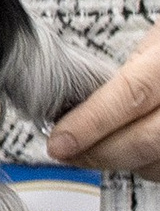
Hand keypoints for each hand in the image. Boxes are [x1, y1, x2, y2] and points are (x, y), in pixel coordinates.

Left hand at [48, 21, 159, 170]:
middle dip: (100, 153)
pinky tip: (134, 154)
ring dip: (125, 163)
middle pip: (147, 140)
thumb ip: (121, 76)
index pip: (131, 96)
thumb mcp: (155, 44)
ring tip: (98, 149)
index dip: (91, 124)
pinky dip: (150, 166)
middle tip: (67, 152)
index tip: (59, 142)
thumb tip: (71, 108)